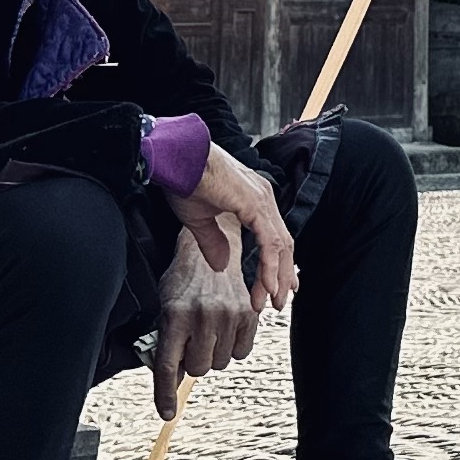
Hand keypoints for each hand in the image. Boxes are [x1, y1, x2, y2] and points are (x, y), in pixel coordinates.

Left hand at [151, 219, 259, 419]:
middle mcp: (202, 316)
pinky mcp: (248, 313)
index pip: (168, 367)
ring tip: (208, 330)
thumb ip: (167, 345)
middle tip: (191, 341)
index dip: (165, 394)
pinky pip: (241, 353)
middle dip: (192, 361)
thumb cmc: (184, 280)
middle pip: (198, 368)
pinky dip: (233, 348)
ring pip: (220, 363)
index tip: (166, 412)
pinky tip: (225, 329)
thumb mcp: (165, 309)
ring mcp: (227, 315)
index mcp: (174, 315)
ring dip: (213, 353)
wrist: (210, 249)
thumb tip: (172, 381)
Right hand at [166, 141, 298, 313]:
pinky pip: (269, 241)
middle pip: (283, 244)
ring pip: (280, 246)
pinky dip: (270, 266)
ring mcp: (261, 199)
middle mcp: (264, 197)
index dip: (277, 265)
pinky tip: (267, 286)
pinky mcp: (254, 204)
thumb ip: (214, 241)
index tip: (275, 288)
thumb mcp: (200, 219)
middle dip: (282, 276)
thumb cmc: (184, 179)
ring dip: (278, 277)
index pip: (274, 238)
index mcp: (254, 199)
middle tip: (278, 301)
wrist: (176, 158)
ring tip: (272, 301)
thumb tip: (222, 265)